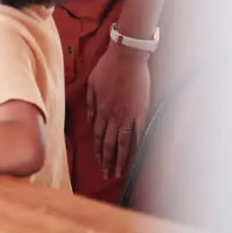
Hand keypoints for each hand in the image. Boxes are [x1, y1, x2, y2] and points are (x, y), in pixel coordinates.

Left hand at [87, 42, 151, 178]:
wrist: (127, 56)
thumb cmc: (107, 67)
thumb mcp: (91, 84)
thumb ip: (90, 104)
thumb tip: (89, 121)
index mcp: (100, 109)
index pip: (97, 136)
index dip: (97, 151)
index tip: (98, 162)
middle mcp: (112, 116)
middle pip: (109, 144)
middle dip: (107, 161)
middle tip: (107, 176)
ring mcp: (128, 115)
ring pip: (123, 143)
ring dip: (120, 160)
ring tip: (119, 173)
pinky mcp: (141, 111)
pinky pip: (140, 133)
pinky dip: (138, 147)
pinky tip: (137, 158)